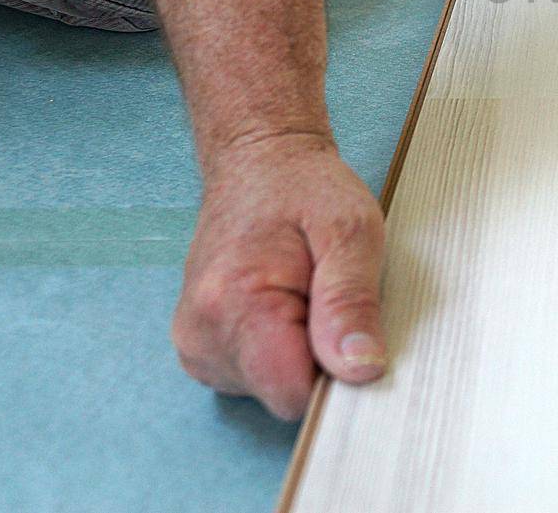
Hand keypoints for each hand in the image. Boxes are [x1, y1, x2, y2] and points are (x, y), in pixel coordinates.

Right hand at [171, 132, 386, 419]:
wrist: (259, 162)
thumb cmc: (305, 190)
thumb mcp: (351, 232)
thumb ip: (352, 303)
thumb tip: (360, 369)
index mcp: (232, 306)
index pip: (294, 394)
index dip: (335, 372)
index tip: (347, 326)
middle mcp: (202, 337)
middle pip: (285, 394)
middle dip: (319, 357)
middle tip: (325, 294)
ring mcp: (197, 347)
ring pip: (273, 388)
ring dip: (301, 351)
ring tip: (305, 291)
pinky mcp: (203, 349)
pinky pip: (258, 376)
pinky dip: (281, 349)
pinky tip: (286, 303)